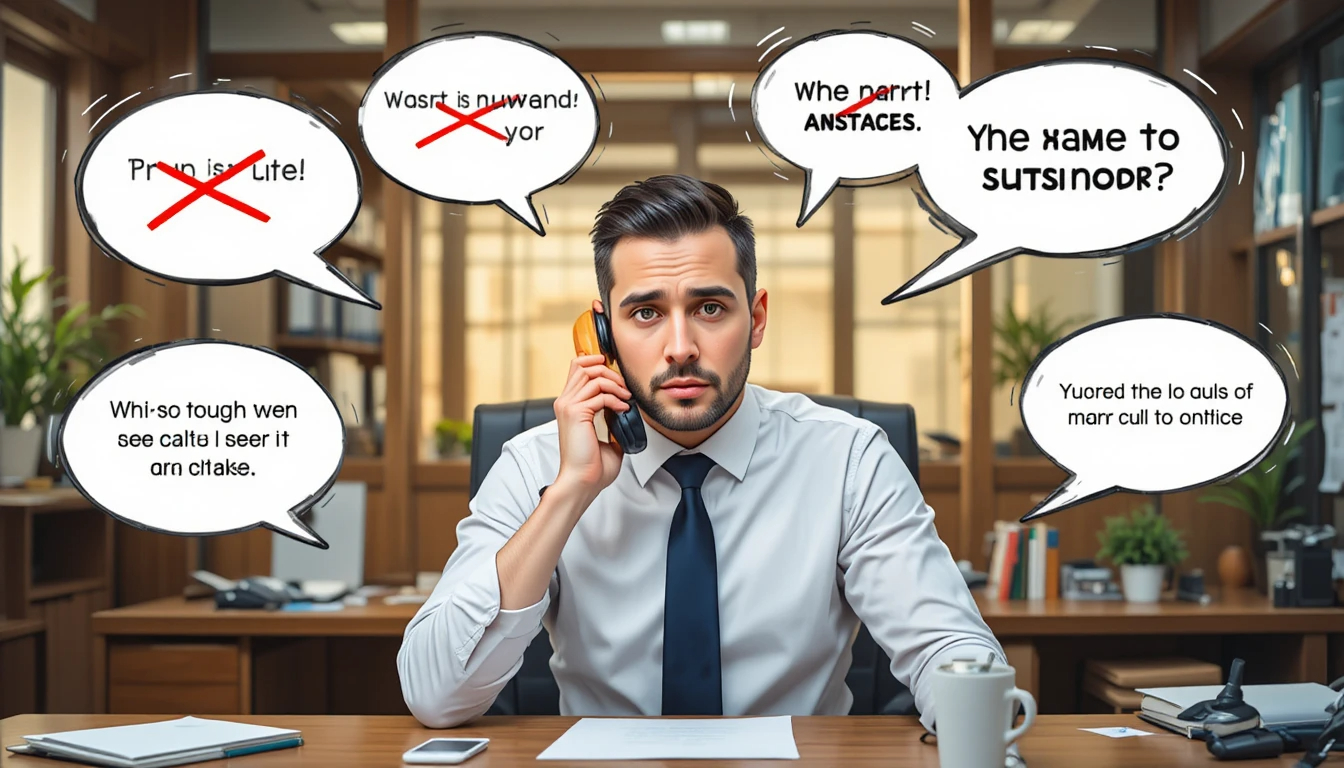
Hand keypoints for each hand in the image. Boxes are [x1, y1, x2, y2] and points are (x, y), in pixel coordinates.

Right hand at [554, 353, 631, 493]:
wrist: (583, 482)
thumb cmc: (591, 466)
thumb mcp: (604, 437)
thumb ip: (611, 420)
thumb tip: (625, 411)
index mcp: (568, 405)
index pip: (577, 368)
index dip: (596, 364)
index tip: (616, 375)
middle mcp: (565, 402)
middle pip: (583, 365)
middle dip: (609, 372)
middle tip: (624, 388)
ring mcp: (568, 406)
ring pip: (592, 376)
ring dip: (615, 384)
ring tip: (626, 398)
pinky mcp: (576, 413)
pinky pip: (600, 394)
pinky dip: (616, 399)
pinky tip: (623, 409)